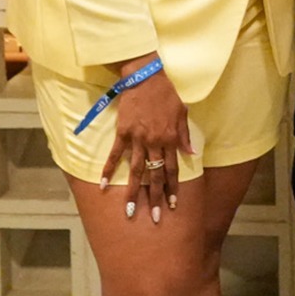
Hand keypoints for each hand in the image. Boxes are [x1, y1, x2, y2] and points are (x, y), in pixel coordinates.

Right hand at [99, 53, 188, 223]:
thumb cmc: (166, 94)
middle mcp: (155, 142)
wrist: (145, 77)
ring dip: (132, 191)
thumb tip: (191, 155)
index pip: (172, 169)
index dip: (172, 188)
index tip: (171, 205)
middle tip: (154, 217)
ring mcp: (137, 138)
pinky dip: (107, 170)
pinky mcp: (122, 133)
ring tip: (129, 210)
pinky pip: (115, 155)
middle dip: (155, 197)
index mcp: (171, 138)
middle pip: (155, 175)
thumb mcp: (182, 113)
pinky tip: (102, 186)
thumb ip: (185, 136)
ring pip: (136, 170)